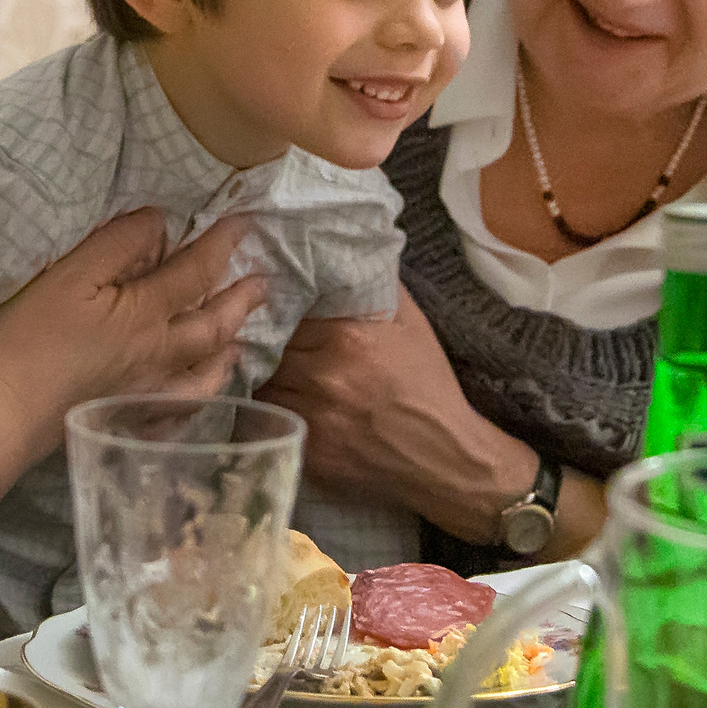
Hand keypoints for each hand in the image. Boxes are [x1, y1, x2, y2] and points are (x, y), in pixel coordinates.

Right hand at [0, 210, 265, 455]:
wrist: (6, 412)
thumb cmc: (31, 337)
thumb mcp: (69, 276)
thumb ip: (117, 246)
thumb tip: (159, 223)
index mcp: (145, 315)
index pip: (197, 273)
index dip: (222, 245)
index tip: (246, 223)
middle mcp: (159, 356)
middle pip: (213, 327)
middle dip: (241, 301)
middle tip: (263, 283)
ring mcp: (148, 394)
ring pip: (204, 374)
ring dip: (228, 350)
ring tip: (242, 339)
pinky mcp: (129, 421)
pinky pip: (179, 411)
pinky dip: (197, 398)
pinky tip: (196, 393)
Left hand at [255, 285, 536, 540]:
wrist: (444, 457)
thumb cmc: (427, 385)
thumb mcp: (411, 323)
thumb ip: (375, 285)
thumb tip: (348, 250)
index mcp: (347, 336)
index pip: (286, 309)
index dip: (277, 308)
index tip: (272, 306)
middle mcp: (324, 375)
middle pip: (268, 347)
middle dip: (265, 342)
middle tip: (263, 338)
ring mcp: (313, 416)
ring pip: (261, 383)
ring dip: (262, 375)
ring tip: (268, 369)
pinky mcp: (307, 450)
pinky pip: (271, 420)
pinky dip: (271, 408)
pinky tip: (281, 402)